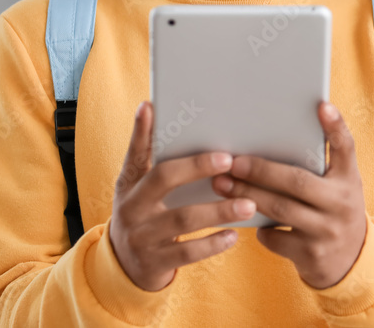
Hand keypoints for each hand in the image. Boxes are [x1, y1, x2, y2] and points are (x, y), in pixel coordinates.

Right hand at [108, 100, 257, 291]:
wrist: (124, 266)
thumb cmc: (145, 214)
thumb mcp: (141, 189)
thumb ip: (155, 161)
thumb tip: (164, 115)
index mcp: (129, 183)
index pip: (135, 152)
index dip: (140, 130)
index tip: (150, 107)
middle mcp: (131, 206)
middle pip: (163, 178)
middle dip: (197, 167)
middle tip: (229, 159)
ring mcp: (141, 236)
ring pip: (183, 219)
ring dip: (219, 210)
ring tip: (249, 204)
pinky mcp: (154, 262)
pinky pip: (187, 252)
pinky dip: (213, 243)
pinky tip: (233, 235)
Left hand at [211, 101, 366, 288]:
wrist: (350, 262)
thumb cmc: (333, 211)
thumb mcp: (337, 187)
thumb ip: (318, 168)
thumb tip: (271, 138)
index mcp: (350, 179)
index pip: (346, 147)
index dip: (336, 126)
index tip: (322, 105)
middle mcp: (342, 203)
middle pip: (298, 182)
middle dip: (261, 171)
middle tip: (233, 162)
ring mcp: (327, 230)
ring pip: (280, 209)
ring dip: (247, 195)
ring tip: (221, 185)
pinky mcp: (311, 255)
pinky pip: (274, 238)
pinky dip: (258, 228)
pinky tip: (245, 217)